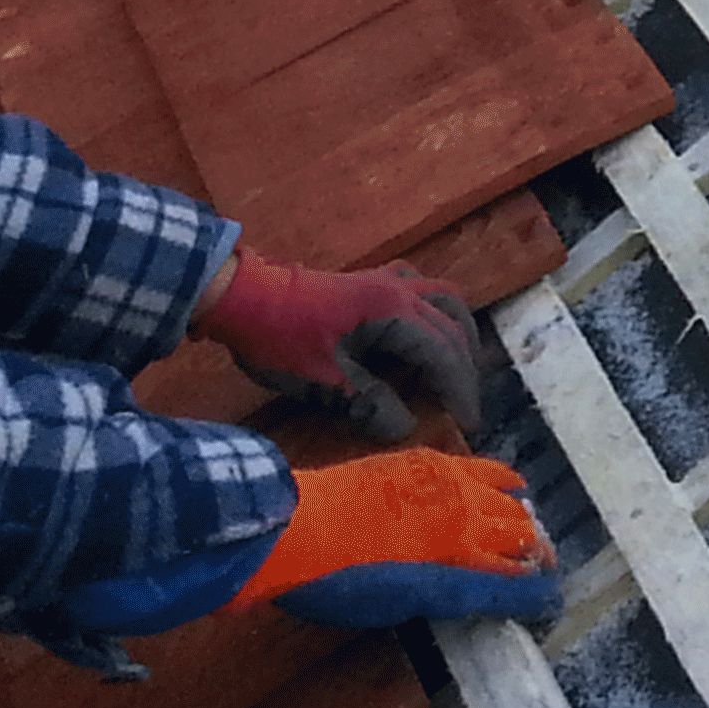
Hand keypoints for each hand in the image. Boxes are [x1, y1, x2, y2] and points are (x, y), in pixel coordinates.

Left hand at [199, 247, 495, 442]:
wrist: (241, 295)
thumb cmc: (280, 339)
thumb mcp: (323, 382)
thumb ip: (369, 404)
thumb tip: (406, 429)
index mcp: (394, 312)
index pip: (445, 353)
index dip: (460, 390)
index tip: (467, 424)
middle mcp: (401, 289)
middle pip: (453, 326)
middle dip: (464, 367)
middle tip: (463, 404)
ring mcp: (388, 278)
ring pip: (445, 299)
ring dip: (457, 334)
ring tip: (457, 367)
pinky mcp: (372, 279)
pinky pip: (422, 289)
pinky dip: (435, 311)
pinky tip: (423, 330)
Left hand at [234, 450, 558, 628]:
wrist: (293, 527)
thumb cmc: (343, 580)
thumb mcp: (404, 602)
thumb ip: (461, 596)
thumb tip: (509, 594)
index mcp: (463, 551)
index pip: (518, 574)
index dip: (536, 589)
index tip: (549, 601)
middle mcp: (466, 510)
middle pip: (520, 530)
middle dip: (536, 552)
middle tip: (540, 569)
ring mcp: (447, 480)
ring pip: (507, 494)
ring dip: (522, 516)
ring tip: (527, 528)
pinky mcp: (425, 461)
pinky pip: (481, 468)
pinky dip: (501, 482)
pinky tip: (502, 486)